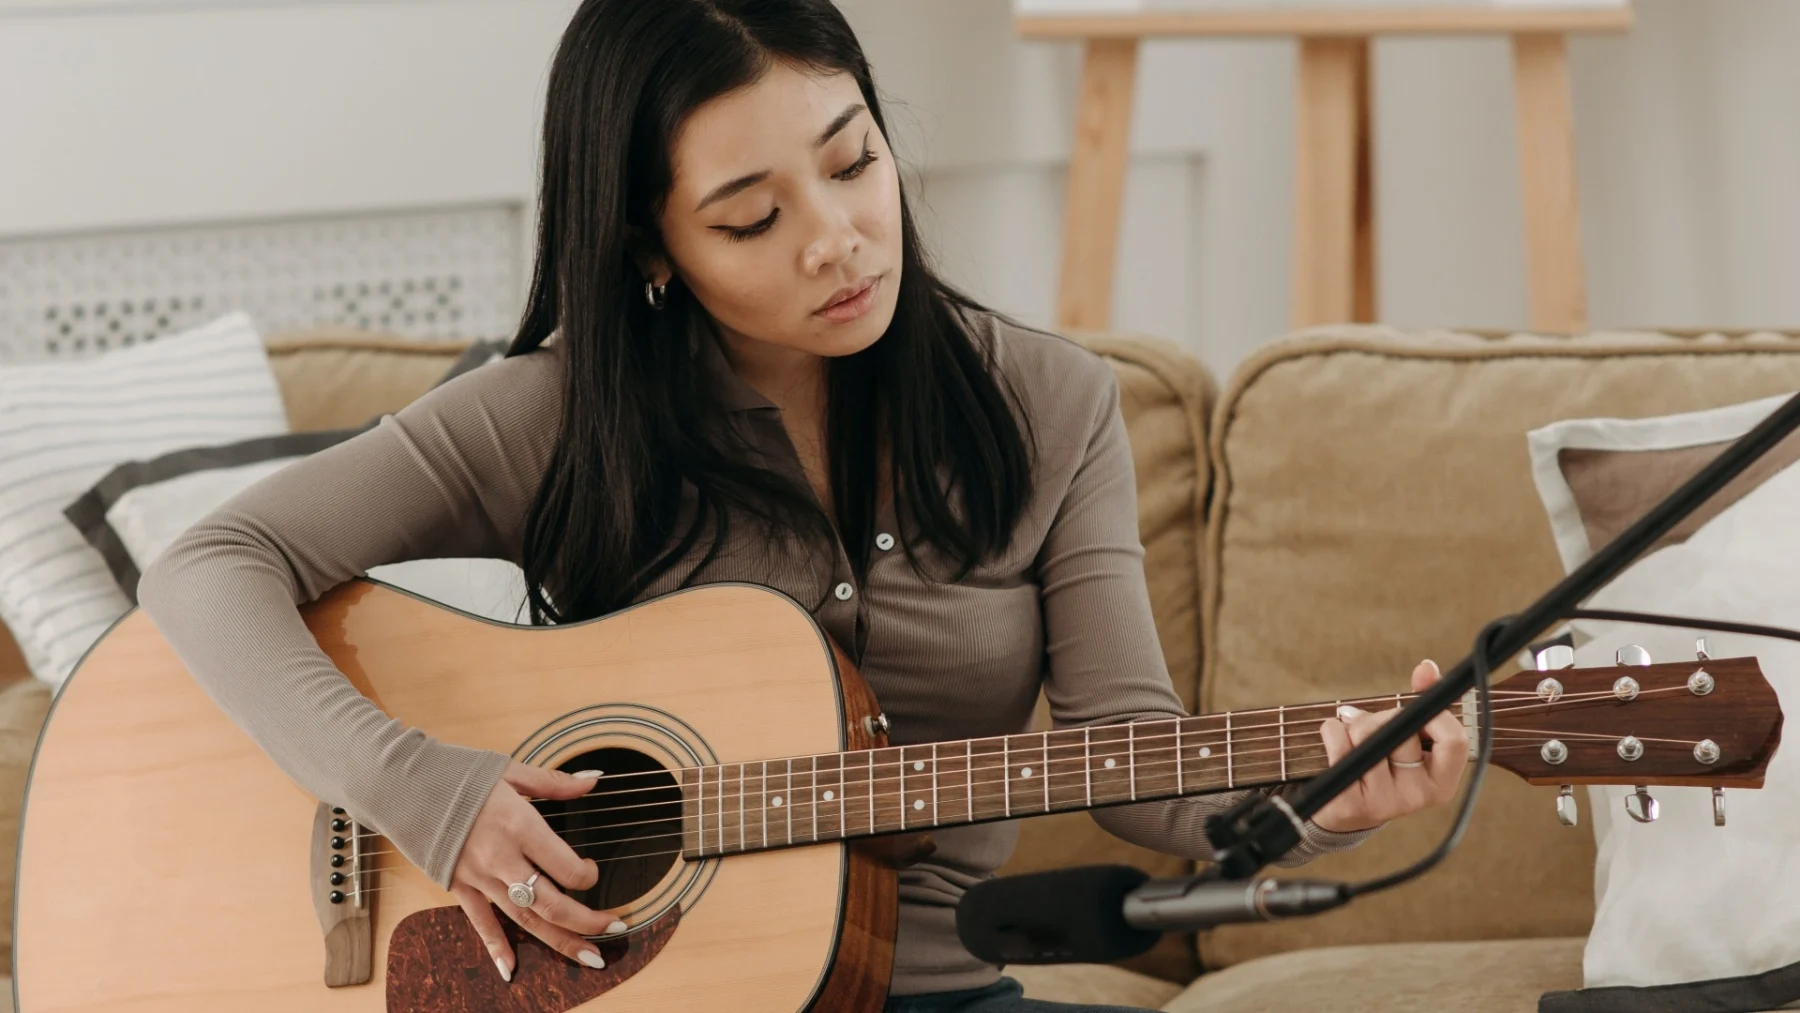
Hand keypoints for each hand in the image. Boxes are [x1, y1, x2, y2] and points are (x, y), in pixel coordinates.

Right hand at [449, 762, 625, 981]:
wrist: (403, 785)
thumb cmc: (459, 774)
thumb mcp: (511, 771)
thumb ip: (555, 782)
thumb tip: (593, 779)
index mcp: (520, 825)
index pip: (565, 867)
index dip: (587, 875)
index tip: (591, 871)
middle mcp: (502, 858)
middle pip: (551, 903)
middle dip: (586, 921)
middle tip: (613, 930)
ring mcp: (479, 877)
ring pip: (524, 919)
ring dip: (559, 941)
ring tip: (588, 958)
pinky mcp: (458, 886)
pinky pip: (481, 923)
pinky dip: (496, 947)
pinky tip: (510, 971)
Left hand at [1311, 660, 1468, 833]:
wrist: (1347, 810)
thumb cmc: (1384, 765)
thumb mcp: (1410, 739)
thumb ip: (1423, 704)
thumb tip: (1427, 667)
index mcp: (1442, 782)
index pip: (1455, 740)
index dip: (1436, 714)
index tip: (1417, 708)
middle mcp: (1418, 796)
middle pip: (1403, 730)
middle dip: (1383, 715)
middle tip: (1373, 723)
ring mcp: (1384, 802)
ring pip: (1367, 734)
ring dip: (1354, 723)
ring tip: (1353, 736)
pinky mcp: (1349, 801)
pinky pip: (1338, 743)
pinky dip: (1332, 731)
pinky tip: (1336, 743)